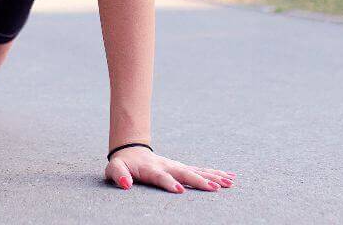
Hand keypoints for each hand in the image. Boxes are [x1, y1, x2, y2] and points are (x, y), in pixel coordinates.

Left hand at [105, 146, 235, 192]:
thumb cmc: (123, 164)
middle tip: (214, 188)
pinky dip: (215, 174)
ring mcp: (176, 166)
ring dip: (212, 177)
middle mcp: (167, 166)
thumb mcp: (114, 169)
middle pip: (184, 174)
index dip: (169, 183)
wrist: (131, 151)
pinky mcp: (182, 168)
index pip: (161, 177)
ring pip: (197, 171)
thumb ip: (118, 175)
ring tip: (228, 183)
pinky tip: (229, 178)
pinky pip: (200, 171)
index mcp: (151, 169)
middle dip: (199, 181)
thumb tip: (125, 184)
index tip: (179, 190)